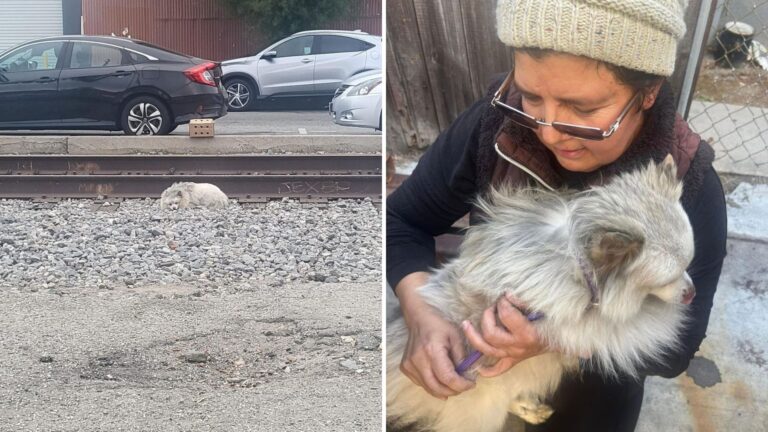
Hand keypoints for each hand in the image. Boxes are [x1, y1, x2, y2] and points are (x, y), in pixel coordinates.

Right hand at [396, 273, 475, 398]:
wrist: (418, 319)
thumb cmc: (438, 325)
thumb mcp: (456, 337)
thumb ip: (462, 358)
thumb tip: (467, 376)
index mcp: (432, 351)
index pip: (448, 378)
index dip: (462, 385)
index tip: (471, 383)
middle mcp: (418, 360)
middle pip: (438, 388)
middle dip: (454, 390)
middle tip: (464, 385)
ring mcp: (409, 365)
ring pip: (429, 388)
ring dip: (444, 390)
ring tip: (454, 382)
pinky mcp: (405, 368)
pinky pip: (422, 384)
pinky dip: (434, 385)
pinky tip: (441, 378)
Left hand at [462, 295, 546, 377]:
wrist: (565, 338)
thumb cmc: (553, 319)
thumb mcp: (541, 307)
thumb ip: (523, 301)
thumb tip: (507, 295)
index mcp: (527, 333)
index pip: (505, 314)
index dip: (502, 302)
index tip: (505, 296)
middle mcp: (518, 347)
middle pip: (491, 334)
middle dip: (487, 316)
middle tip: (493, 307)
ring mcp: (514, 355)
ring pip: (487, 350)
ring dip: (474, 337)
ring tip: (465, 324)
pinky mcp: (514, 360)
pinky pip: (499, 369)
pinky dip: (488, 370)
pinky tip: (479, 367)